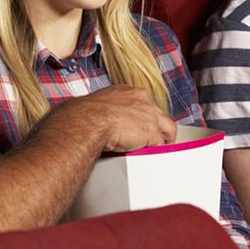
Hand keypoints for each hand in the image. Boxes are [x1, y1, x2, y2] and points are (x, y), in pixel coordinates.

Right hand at [52, 85, 176, 151]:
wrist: (86, 121)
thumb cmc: (82, 117)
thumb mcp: (93, 109)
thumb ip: (100, 113)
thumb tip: (90, 122)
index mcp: (126, 91)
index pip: (144, 103)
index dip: (143, 117)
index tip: (140, 126)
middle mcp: (141, 99)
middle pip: (159, 114)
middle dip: (157, 128)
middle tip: (152, 140)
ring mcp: (149, 114)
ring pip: (168, 128)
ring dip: (163, 140)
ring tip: (159, 150)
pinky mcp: (151, 132)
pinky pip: (161, 144)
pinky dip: (158, 152)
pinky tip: (154, 158)